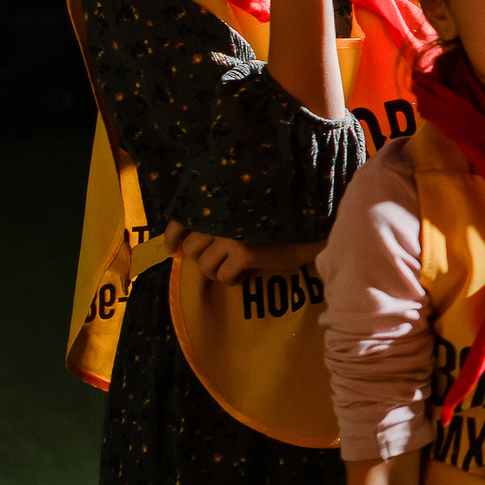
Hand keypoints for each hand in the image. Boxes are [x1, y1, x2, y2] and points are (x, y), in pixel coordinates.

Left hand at [160, 224, 322, 283]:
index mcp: (221, 204)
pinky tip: (246, 275)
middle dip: (203, 259)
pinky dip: (232, 280)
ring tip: (234, 269)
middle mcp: (223, 217)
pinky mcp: (244, 253)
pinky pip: (223, 276)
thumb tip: (186, 244)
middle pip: (192, 248)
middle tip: (220, 260)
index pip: (183, 218)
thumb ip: (220, 221)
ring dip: (217, 272)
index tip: (173, 248)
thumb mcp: (245, 216)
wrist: (310, 232)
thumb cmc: (277, 223)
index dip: (173, 235)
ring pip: (205, 265)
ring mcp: (232, 235)